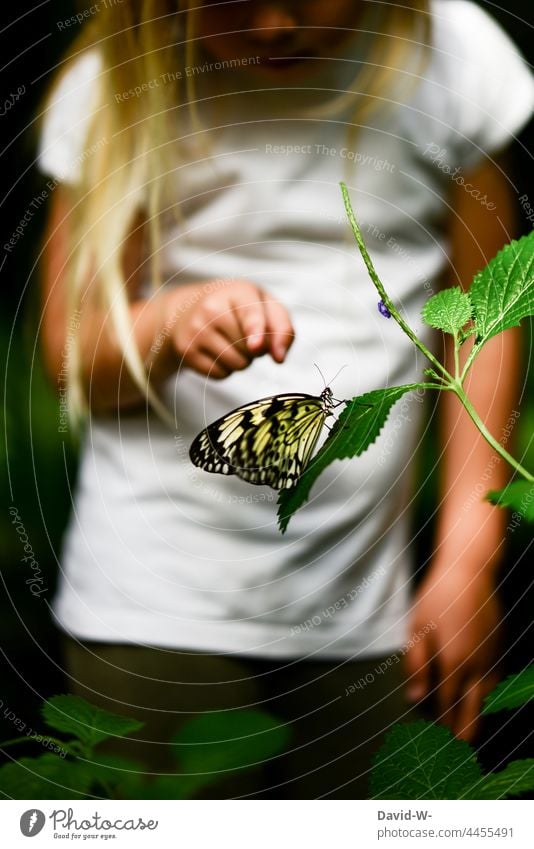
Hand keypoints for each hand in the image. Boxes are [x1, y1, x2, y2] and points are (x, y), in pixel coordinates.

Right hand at [165, 279, 293, 378]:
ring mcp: (197, 330)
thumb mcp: (264, 306)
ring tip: (230, 341)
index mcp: (237, 292)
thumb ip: (282, 328)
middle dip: (256, 348)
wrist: (188, 309)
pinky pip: (220, 374)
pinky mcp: (187, 351)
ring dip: (242, 360)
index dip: (256, 331)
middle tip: (242, 332)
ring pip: (237, 364)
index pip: (250, 314)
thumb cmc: (236, 308)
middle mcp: (212, 308)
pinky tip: (216, 350)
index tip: (257, 346)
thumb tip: (279, 358)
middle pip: (251, 348)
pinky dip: (225, 368)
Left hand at [403, 561, 501, 741]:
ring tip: (467, 732)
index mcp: (452, 663)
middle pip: (472, 711)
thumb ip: (415, 665)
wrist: (469, 572)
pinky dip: (489, 696)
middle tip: (454, 751)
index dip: (440, 725)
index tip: (435, 742)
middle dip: (462, 732)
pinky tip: (480, 699)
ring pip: (488, 699)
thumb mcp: (416, 628)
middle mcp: (476, 666)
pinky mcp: (499, 648)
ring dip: (477, 715)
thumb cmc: (436, 598)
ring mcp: (491, 658)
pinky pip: (496, 681)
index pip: (446, 705)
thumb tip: (415, 698)